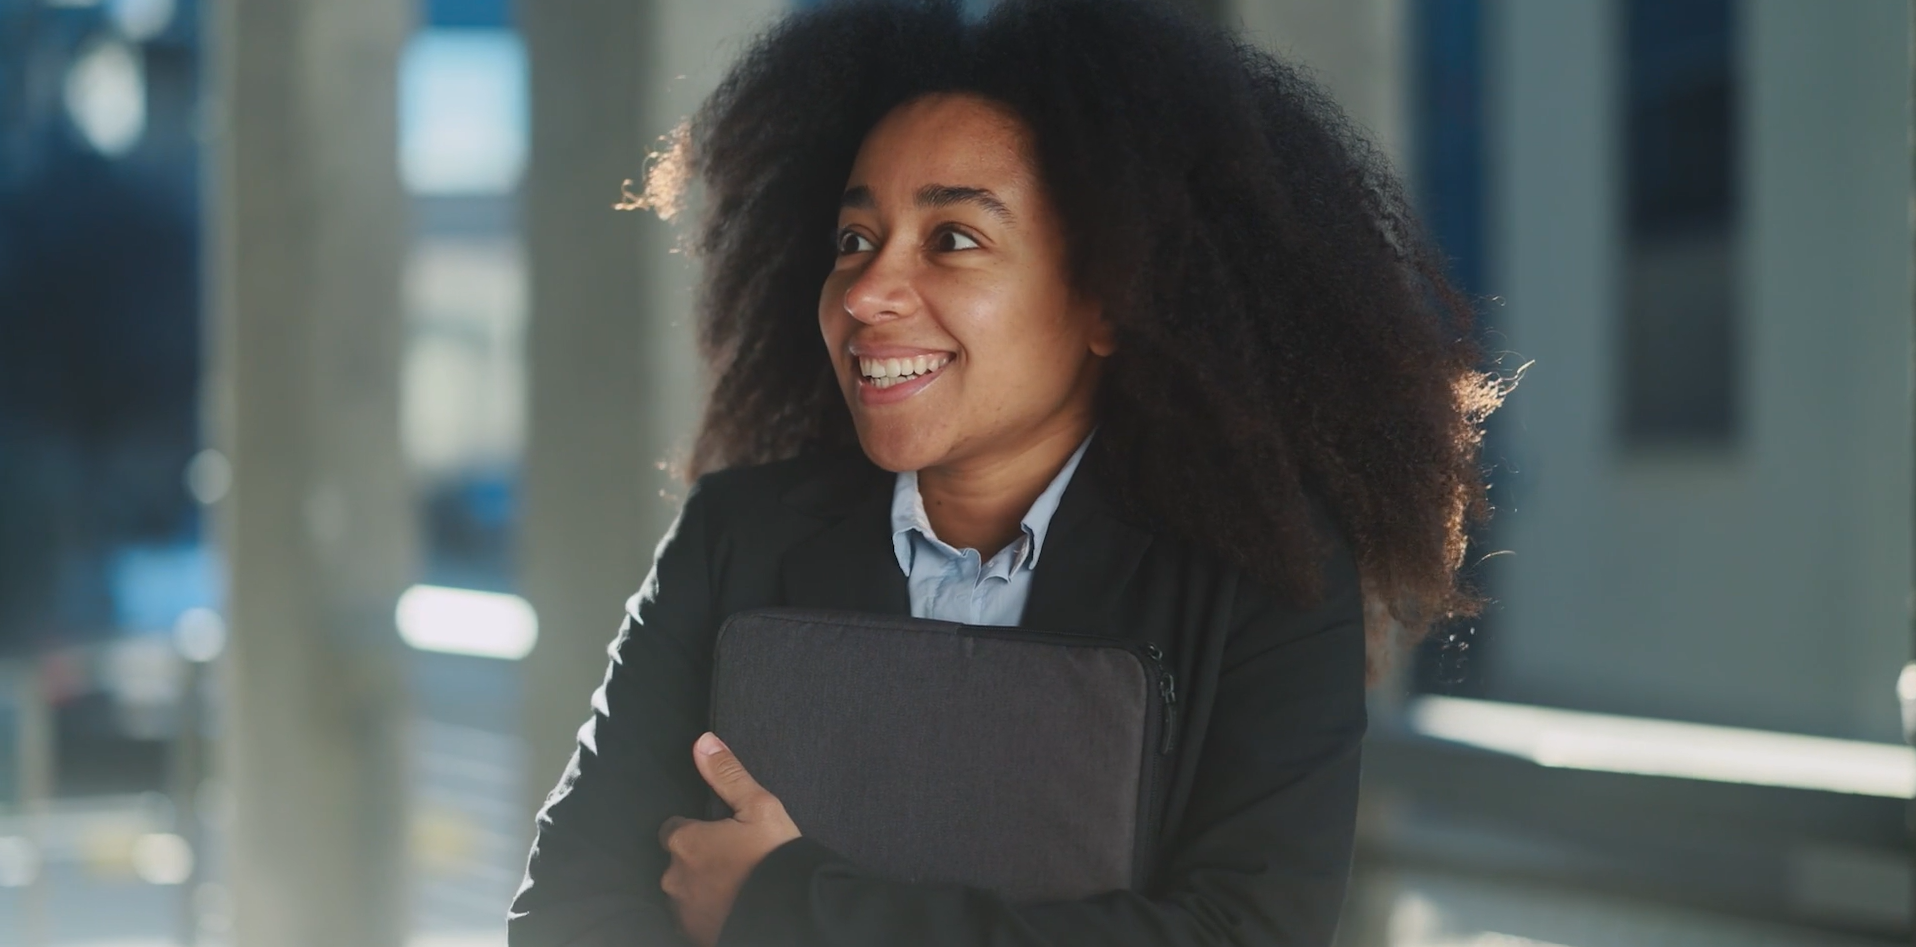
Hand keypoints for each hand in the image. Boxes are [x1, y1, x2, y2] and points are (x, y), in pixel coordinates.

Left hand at [659, 732, 801, 946]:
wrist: (792, 912)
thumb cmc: (773, 857)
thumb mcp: (759, 807)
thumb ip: (728, 774)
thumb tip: (703, 741)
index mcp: (685, 843)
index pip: (672, 828)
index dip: (694, 828)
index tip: (716, 832)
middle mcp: (674, 878)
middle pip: (676, 862)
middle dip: (696, 860)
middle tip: (731, 860)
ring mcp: (683, 910)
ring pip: (684, 891)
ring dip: (701, 887)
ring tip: (734, 885)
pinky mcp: (695, 934)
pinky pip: (693, 918)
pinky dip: (708, 911)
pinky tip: (732, 905)